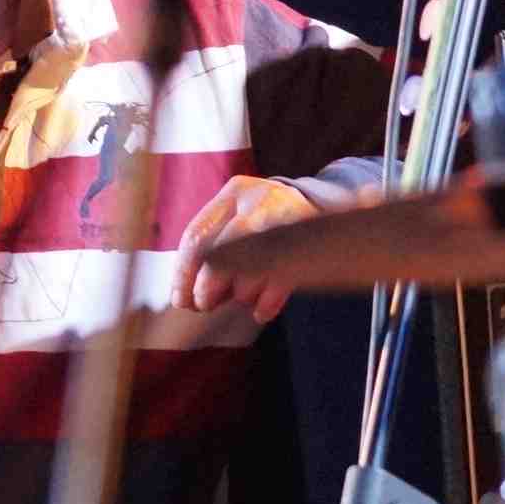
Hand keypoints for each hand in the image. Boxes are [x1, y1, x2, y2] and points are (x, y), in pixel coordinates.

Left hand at [171, 176, 314, 319]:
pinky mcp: (309, 246)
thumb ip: (212, 244)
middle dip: (207, 288)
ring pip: (249, 272)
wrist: (323, 206)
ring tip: (241, 296)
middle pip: (220, 254)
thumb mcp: (239, 214)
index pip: (197, 235)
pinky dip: (264, 304)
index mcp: (234, 193)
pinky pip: (278, 285)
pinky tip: (260, 310)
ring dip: (240, 294)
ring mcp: (285, 223)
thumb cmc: (267, 217)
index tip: (180, 300)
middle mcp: (258, 203)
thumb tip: (185, 294)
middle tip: (204, 305)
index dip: (184, 273)